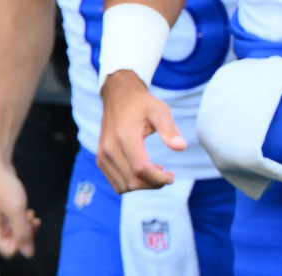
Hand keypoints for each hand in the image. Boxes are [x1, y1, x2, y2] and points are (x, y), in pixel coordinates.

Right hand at [0, 161, 39, 258]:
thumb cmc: (3, 186)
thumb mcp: (16, 211)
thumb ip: (22, 233)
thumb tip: (29, 254)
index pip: (9, 250)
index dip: (21, 242)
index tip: (28, 226)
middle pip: (12, 243)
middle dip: (25, 233)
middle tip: (32, 219)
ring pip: (14, 233)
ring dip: (25, 226)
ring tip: (31, 213)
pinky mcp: (0, 212)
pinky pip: (13, 223)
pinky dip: (22, 219)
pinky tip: (28, 211)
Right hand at [97, 69, 183, 192]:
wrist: (118, 95)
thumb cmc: (142, 104)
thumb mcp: (159, 111)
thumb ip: (169, 129)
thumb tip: (181, 147)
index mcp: (124, 137)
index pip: (141, 169)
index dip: (159, 178)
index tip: (171, 175)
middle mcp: (109, 148)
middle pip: (133, 182)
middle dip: (153, 183)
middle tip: (166, 175)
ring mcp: (102, 155)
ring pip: (123, 186)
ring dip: (142, 185)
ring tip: (153, 170)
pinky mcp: (100, 159)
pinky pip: (116, 183)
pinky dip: (130, 183)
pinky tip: (141, 171)